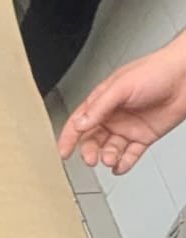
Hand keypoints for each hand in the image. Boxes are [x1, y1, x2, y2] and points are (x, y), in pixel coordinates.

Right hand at [59, 35, 185, 175]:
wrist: (185, 77)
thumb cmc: (156, 71)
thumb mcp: (121, 86)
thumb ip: (99, 107)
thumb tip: (80, 125)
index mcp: (103, 100)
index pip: (79, 121)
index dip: (69, 137)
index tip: (63, 152)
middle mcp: (114, 115)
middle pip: (93, 140)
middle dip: (89, 151)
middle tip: (91, 158)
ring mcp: (128, 127)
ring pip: (110, 149)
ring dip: (107, 157)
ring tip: (109, 159)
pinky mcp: (144, 137)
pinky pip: (130, 156)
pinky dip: (124, 164)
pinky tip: (120, 166)